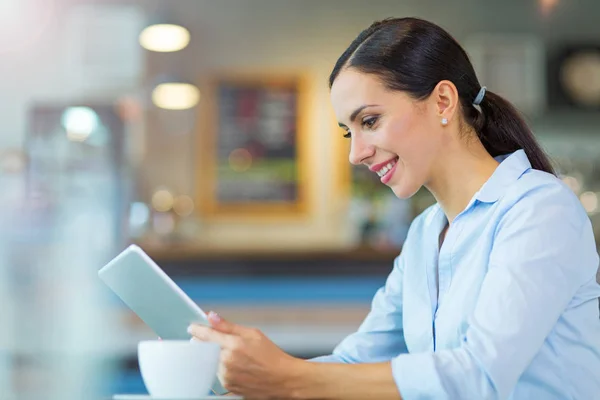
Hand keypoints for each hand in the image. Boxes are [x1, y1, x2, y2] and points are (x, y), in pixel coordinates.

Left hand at [188, 312, 302, 398]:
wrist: (282, 379)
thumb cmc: (271, 355)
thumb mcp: (253, 334)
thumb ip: (228, 326)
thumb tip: (212, 316)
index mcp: (234, 345)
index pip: (207, 335)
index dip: (197, 329)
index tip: (193, 327)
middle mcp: (228, 361)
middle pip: (205, 349)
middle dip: (206, 342)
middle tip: (215, 339)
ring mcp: (226, 375)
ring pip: (211, 361)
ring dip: (215, 356)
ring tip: (234, 355)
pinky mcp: (227, 386)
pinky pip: (217, 373)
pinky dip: (221, 367)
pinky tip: (236, 365)